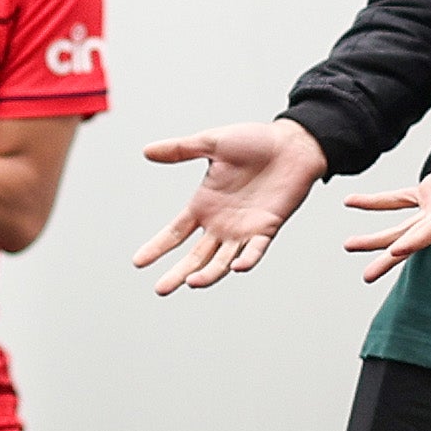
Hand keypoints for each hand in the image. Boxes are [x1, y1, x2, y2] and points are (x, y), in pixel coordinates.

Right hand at [130, 120, 326, 294]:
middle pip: (195, 256)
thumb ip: (181, 149)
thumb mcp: (212, 143)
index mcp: (204, 205)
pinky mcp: (267, 229)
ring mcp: (244, 230)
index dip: (157, 247)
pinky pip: (255, 250)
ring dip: (208, 274)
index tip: (139, 262)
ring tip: (192, 283)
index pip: (175, 233)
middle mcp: (221, 223)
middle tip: (161, 289)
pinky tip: (236, 267)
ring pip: (222, 261)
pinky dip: (247, 260)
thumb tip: (148, 151)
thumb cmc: (255, 141)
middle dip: (178, 273)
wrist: (292, 144)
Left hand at [342, 108, 430, 285]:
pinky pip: (400, 200)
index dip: (416, 240)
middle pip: (415, 238)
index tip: (395, 251)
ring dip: (378, 238)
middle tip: (366, 275)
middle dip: (389, 256)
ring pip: (405, 226)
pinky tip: (353, 202)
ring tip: (350, 245)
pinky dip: (376, 203)